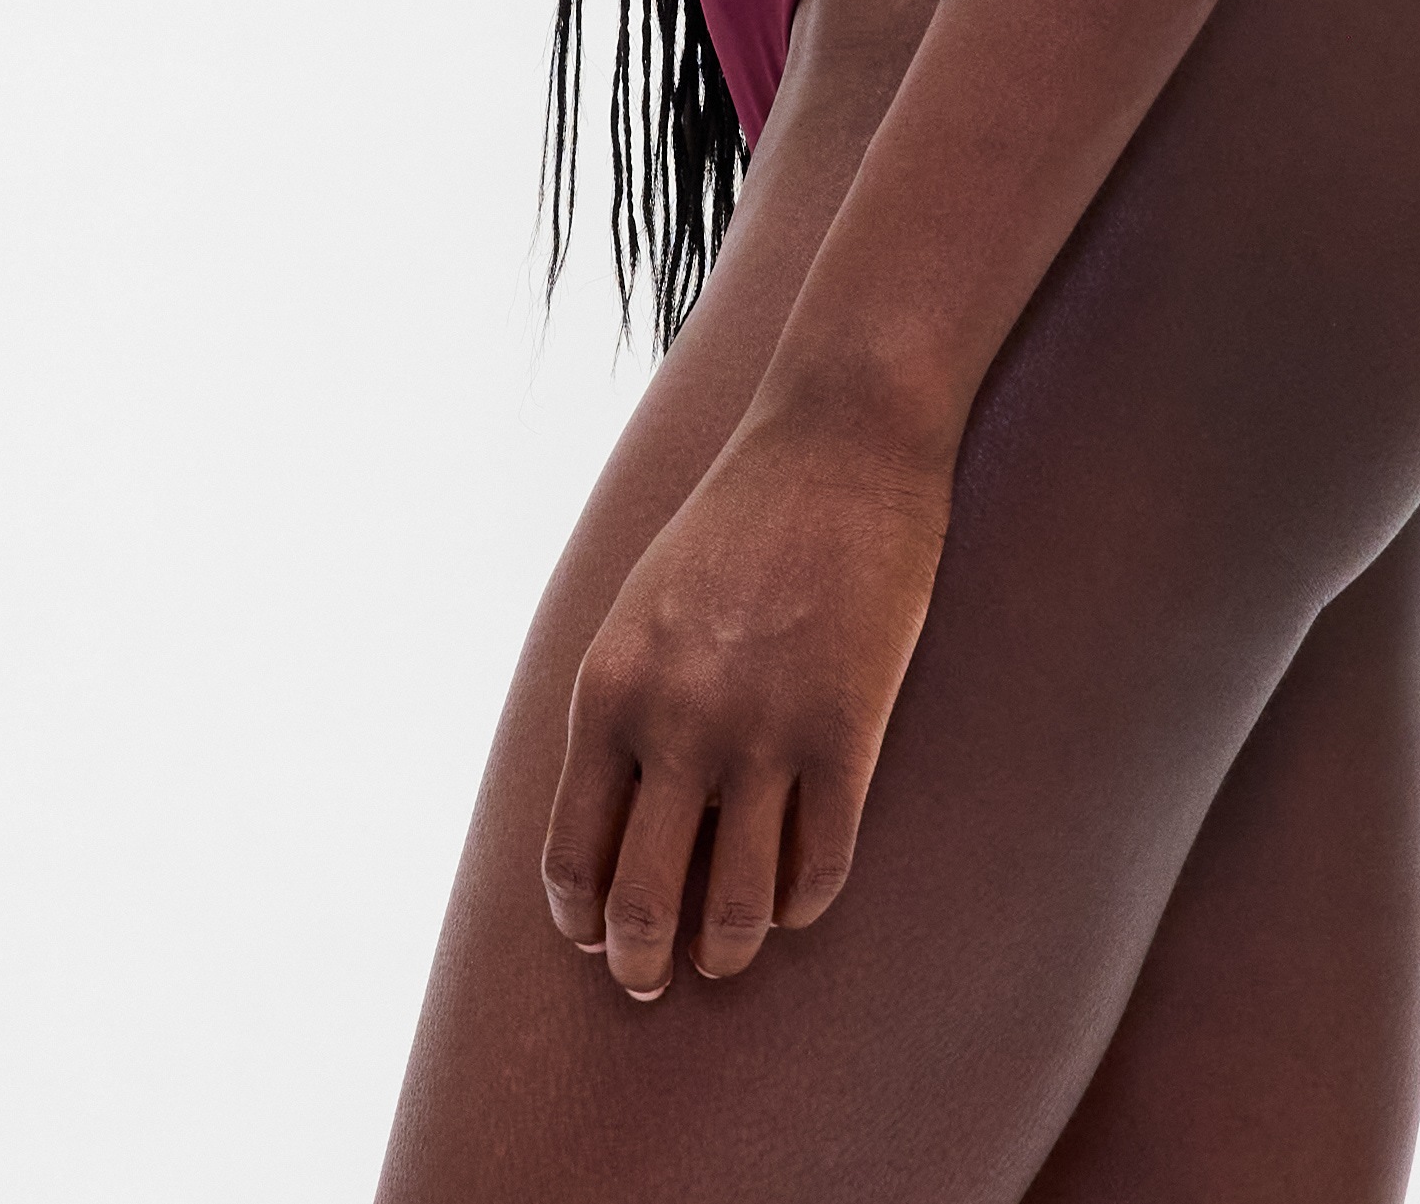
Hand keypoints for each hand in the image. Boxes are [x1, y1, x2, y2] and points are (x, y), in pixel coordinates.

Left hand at [540, 399, 955, 997]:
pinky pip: (820, 864)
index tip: (593, 937)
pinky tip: (797, 901)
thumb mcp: (640, 604)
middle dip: (641, 962)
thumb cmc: (737, 516)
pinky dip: (803, 903)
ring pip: (735, 906)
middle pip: (642, 901)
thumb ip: (622, 704)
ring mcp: (765, 731)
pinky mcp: (847, 730)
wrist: (839, 439)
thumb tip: (611, 812)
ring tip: (729, 954)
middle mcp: (676, 722)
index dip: (581, 918)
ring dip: (726, 949)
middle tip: (652, 980)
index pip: (571, 854)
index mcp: (609, 688)